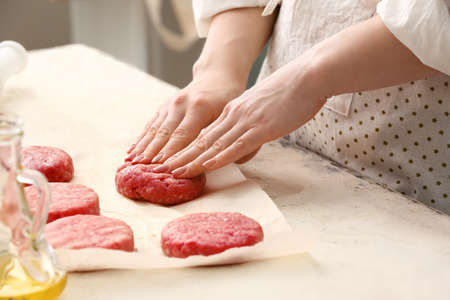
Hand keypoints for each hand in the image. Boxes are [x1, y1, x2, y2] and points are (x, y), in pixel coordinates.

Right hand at [126, 72, 244, 163]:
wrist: (216, 77)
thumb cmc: (226, 99)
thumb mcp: (226, 114)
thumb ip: (217, 134)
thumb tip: (211, 159)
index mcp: (199, 107)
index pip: (183, 135)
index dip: (172, 152)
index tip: (163, 167)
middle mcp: (181, 104)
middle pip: (164, 133)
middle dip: (152, 152)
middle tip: (142, 168)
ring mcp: (170, 105)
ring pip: (154, 129)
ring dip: (143, 147)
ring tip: (132, 162)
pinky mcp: (164, 107)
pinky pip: (151, 124)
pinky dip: (141, 139)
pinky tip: (132, 150)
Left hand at [154, 61, 326, 177]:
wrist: (306, 76)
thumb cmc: (290, 92)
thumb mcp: (263, 107)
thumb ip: (251, 122)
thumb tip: (247, 138)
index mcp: (233, 111)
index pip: (204, 134)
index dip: (186, 148)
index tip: (171, 159)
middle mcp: (233, 115)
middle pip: (201, 140)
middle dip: (180, 156)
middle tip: (160, 169)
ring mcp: (245, 121)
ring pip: (213, 144)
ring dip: (192, 160)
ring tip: (173, 172)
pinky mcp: (260, 127)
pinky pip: (235, 145)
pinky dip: (219, 157)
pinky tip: (206, 166)